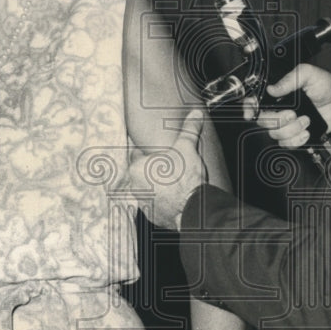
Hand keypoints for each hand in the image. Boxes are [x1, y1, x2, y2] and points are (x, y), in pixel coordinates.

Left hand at [128, 109, 205, 229]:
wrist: (192, 209)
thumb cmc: (185, 179)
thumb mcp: (187, 147)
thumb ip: (189, 129)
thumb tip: (195, 114)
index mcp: (136, 168)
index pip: (137, 153)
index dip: (150, 151)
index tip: (159, 151)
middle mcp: (134, 186)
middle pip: (142, 171)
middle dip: (153, 167)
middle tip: (169, 164)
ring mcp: (143, 202)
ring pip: (148, 188)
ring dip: (156, 184)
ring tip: (173, 180)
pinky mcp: (152, 215)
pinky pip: (155, 203)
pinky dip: (162, 199)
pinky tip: (174, 195)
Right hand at [243, 63, 330, 147]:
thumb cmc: (325, 84)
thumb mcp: (308, 73)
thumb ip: (290, 79)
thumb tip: (273, 88)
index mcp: (278, 93)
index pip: (254, 101)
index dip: (249, 108)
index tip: (251, 113)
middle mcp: (278, 109)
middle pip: (263, 121)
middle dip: (278, 120)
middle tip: (293, 114)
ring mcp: (286, 123)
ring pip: (275, 134)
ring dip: (291, 130)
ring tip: (306, 120)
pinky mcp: (294, 135)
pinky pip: (286, 144)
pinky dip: (296, 140)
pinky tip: (306, 132)